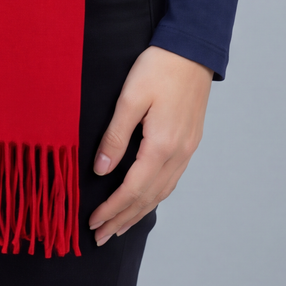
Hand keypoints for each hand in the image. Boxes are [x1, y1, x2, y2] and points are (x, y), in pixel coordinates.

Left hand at [88, 45, 212, 244]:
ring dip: (139, 212)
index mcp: (161, 145)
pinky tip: (145, 199)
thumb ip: (115, 135)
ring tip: (120, 226)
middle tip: (101, 236)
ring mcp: (187, 150)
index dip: (112, 208)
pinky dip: (155, 196)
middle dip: (123, 219)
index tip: (93, 222)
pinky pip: (171, 180)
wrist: (193, 49)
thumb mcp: (131, 97)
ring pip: (161, 192)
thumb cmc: (159, 67)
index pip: (133, 189)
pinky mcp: (190, 142)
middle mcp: (178, 154)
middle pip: (148, 198)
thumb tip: (101, 170)